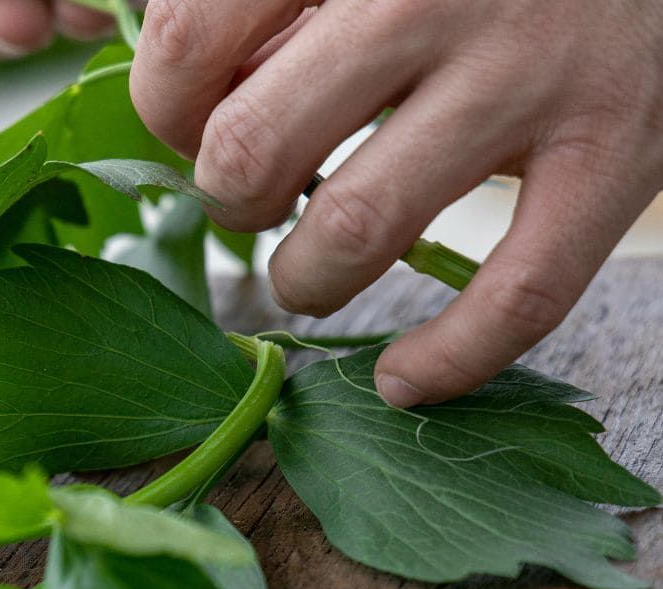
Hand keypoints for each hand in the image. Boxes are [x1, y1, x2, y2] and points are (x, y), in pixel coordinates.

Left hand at [128, 0, 662, 406]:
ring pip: (356, 228)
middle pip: (250, 149)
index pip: (187, 49)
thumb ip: (257, 8)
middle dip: (225, 200)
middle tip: (250, 196)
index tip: (191, 125)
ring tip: (309, 272)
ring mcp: (528, 74)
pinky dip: (449, 360)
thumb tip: (144, 72)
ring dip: (305, 280)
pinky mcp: (616, 148)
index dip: (164, 113)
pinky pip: (519, 292)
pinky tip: (403, 381)